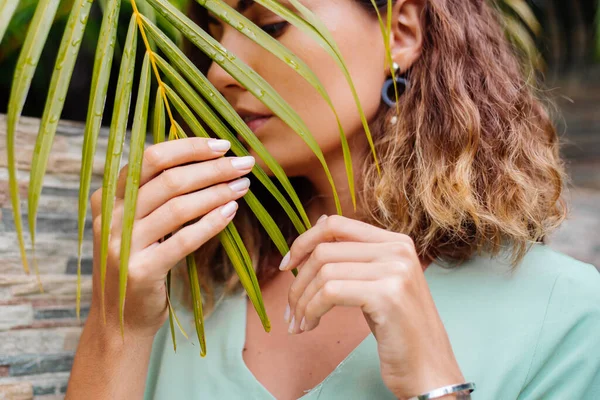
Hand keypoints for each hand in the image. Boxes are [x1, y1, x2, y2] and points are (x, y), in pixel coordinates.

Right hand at [89, 137, 254, 338]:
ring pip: (178, 207)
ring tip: (244, 185)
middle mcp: (110, 217)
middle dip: (212, 168)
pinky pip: (183, 240)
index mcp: (107, 196)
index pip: (151, 158)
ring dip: (217, 192)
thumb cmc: (138, 262)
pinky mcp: (140, 271)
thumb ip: (155, 193)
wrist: (120, 319)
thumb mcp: (134, 223)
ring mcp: (122, 245)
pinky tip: (232, 211)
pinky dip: (211, 223)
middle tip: (244, 163)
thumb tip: (203, 157)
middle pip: (168, 179)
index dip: (189, 148)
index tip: (223, 145)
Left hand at [280, 215, 464, 398]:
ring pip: (324, 272)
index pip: (336, 223)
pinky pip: (330, 292)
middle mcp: (398, 250)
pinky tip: (311, 326)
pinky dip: (311, 310)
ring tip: (299, 323)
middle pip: (325, 250)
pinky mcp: (387, 295)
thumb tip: (317, 225)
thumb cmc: (397, 329)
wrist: (429, 368)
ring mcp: (395, 270)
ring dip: (302, 301)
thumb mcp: (376, 282)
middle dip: (298, 281)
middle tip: (290, 309)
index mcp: (395, 241)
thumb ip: (353, 256)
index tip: (287, 266)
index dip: (304, 242)